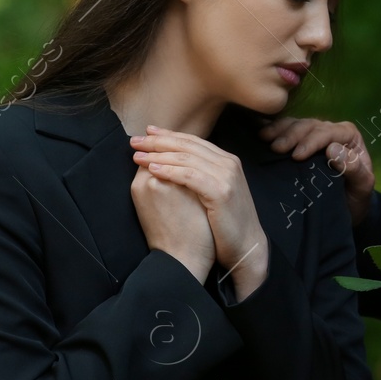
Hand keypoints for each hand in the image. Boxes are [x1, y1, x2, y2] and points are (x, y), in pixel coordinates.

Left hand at [131, 126, 267, 299]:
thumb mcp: (216, 191)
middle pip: (187, 145)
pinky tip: (152, 170)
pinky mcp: (221, 191)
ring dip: (158, 155)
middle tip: (135, 140)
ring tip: (138, 156)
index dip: (168, 135)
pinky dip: (169, 171)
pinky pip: (189, 176)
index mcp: (227, 161)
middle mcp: (228, 163)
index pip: (193, 141)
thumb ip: (202, 174)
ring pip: (186, 158)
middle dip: (158, 141)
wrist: (246, 246)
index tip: (147, 133)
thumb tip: (175, 163)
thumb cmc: (226, 224)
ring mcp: (226, 176)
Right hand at [258, 117, 374, 225]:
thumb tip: (333, 149)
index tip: (297, 156)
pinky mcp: (300, 141)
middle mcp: (331, 131)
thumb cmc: (355, 197)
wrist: (345, 208)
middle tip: (276, 148)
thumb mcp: (362, 187)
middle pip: (310, 125)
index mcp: (348, 136)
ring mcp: (314, 134)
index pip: (329, 132)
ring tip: (264, 138)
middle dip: (292, 134)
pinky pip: (285, 129)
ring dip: (279, 130)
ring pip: (296, 123)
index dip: (312, 141)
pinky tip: (260, 131)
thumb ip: (354, 169)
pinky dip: (273, 128)